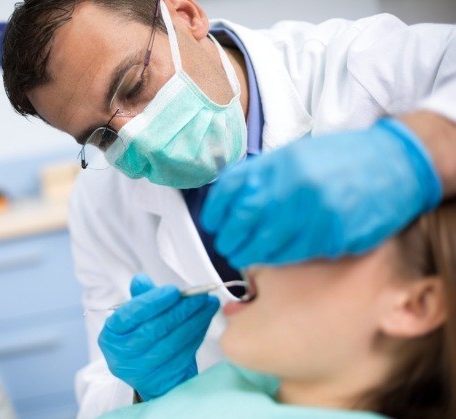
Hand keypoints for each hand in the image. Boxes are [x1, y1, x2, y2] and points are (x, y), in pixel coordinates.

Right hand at [98, 274, 219, 400]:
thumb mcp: (135, 317)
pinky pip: (184, 354)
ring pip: (172, 343)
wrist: (148, 372)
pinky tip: (205, 321)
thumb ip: (140, 297)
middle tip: (200, 295)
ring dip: (194, 321)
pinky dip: (197, 335)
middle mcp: (122, 356)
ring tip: (209, 304)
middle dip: (180, 310)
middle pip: (154, 329)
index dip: (153, 302)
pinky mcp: (162, 380)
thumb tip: (141, 280)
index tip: (174, 290)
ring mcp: (141, 371)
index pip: (130, 315)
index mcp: (111, 335)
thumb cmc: (140, 336)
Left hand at [201, 118, 441, 266]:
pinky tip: (276, 256)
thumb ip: (260, 175)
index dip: (215, 214)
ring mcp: (314, 213)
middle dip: (230, 240)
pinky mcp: (334, 235)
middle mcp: (292, 187)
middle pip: (242, 224)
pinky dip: (280, 259)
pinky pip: (296, 255)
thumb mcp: (293, 155)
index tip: (213, 224)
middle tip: (228, 247)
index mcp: (278, 164)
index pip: (229, 193)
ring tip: (246, 257)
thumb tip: (226, 200)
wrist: (394, 164)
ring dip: (251, 256)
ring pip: (267, 246)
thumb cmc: (340, 160)